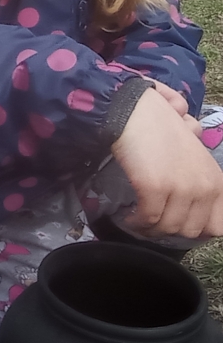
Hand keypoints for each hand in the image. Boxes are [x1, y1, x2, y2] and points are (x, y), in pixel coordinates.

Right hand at [111, 87, 222, 237]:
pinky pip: (147, 219)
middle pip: (189, 230)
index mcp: (217, 181)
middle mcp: (203, 187)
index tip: (176, 221)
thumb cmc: (163, 128)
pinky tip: (129, 217)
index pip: (217, 226)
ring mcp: (180, 189)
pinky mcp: (154, 188)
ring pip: (167, 228)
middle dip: (170, 230)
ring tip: (138, 222)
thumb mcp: (195, 155)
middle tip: (153, 220)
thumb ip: (201, 177)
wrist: (137, 112)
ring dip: (150, 229)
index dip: (195, 228)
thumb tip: (193, 194)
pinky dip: (136, 222)